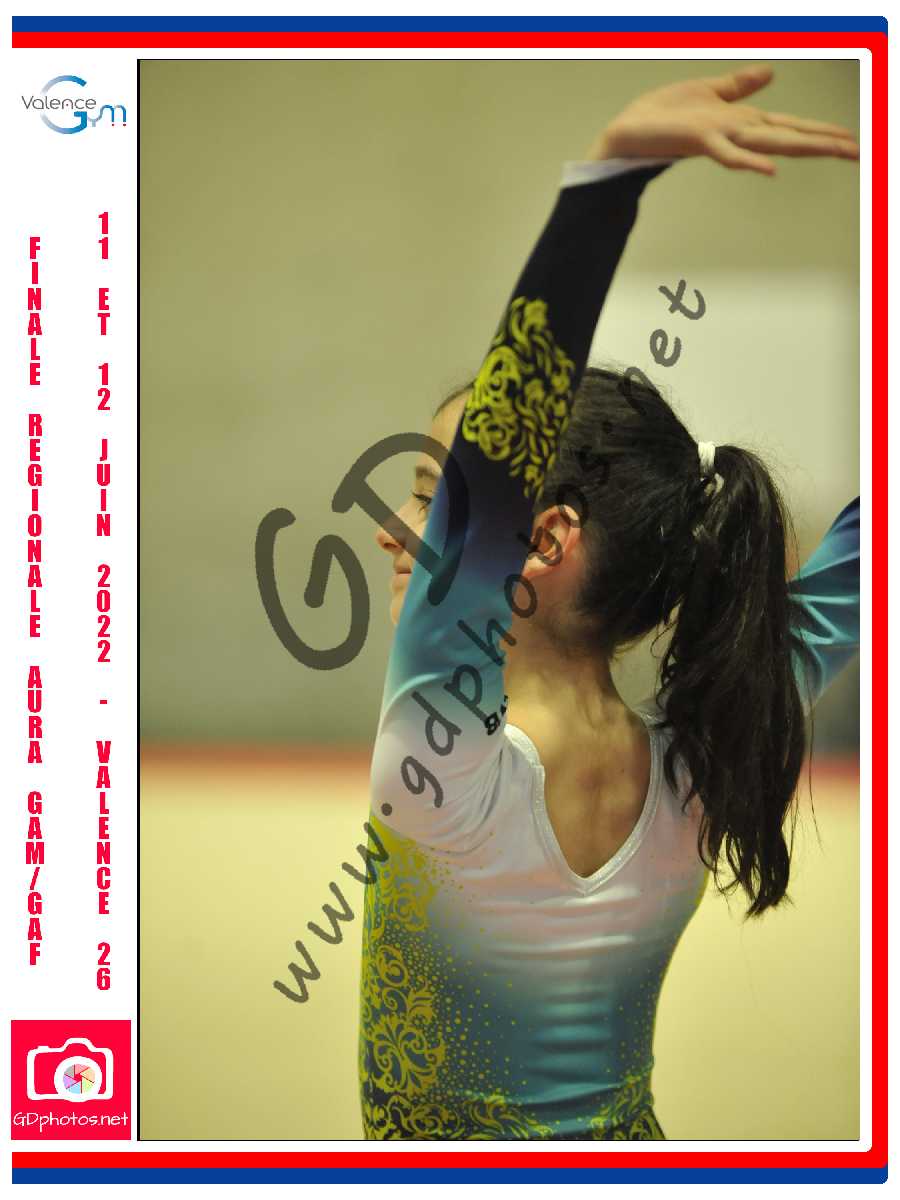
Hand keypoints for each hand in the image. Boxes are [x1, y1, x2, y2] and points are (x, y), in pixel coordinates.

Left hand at [587, 65, 858, 175]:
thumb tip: (771, 73)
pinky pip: (728, 153)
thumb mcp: (708, 91)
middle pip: (791, 137)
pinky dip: (749, 161)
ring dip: (805, 148)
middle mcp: (738, 132)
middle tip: (862, 154)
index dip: (822, 132)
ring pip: (771, 143)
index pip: (791, 126)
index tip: (853, 139)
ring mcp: (722, 138)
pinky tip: (771, 169)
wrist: (626, 131)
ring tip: (838, 153)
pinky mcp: (699, 140)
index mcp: (743, 121)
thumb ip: (741, 85)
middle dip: (827, 144)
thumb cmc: (662, 114)